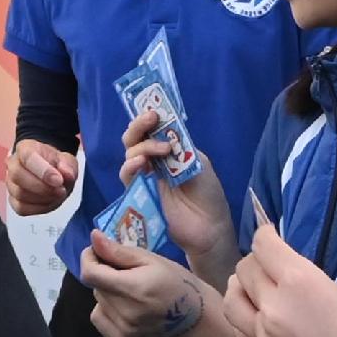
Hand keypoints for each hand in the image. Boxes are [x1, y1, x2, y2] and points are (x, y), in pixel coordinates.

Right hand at [6, 140, 82, 217]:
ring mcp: (10, 183)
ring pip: (19, 194)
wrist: (51, 172)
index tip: (59, 180)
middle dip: (41, 187)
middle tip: (61, 190)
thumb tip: (67, 174)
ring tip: (58, 194)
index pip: (27, 157)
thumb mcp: (67, 160)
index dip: (43, 171)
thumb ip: (68, 165)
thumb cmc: (56, 163)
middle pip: (17, 175)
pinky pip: (22, 208)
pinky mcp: (13, 200)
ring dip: (43, 198)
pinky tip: (50, 201)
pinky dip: (39, 207)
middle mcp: (13, 164)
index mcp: (25, 148)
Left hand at [80, 232, 223, 336]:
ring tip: (129, 292)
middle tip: (125, 272)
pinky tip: (126, 307)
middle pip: (96, 288)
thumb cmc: (176, 281)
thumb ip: (119, 251)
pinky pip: (100, 320)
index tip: (97, 252)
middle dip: (104, 275)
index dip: (88, 259)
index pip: (90, 274)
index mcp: (134, 289)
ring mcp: (125, 332)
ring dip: (107, 293)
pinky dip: (107, 310)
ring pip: (98, 303)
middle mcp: (126, 314)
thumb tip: (93, 238)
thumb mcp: (151, 260)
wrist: (195, 317)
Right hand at [119, 111, 237, 285]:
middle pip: (135, 138)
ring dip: (142, 145)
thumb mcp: (198, 162)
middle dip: (139, 125)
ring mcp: (146, 176)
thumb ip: (180, 146)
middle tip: (150, 118)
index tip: (154, 110)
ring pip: (130, 153)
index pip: (152, 129)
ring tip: (160, 150)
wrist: (209, 226)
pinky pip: (127, 175)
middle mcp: (155, 161)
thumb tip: (163, 131)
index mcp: (170, 150)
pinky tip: (141, 162)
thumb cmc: (208, 194)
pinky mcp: (139, 193)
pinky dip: (130, 165)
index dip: (149, 118)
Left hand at [228, 216, 336, 336]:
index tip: (269, 237)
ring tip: (254, 299)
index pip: (263, 247)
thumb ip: (317, 290)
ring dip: (242, 299)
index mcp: (301, 285)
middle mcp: (274, 314)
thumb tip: (299, 287)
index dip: (266, 237)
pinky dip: (249, 336)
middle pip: (243, 276)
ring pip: (234, 312)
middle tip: (264, 269)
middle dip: (253, 266)